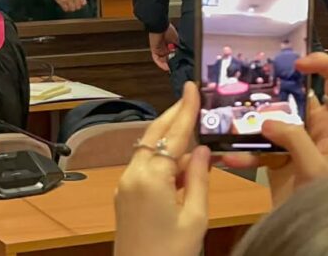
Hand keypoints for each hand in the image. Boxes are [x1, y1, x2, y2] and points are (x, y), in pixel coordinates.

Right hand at [54, 0, 86, 12]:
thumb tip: (83, 3)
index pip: (83, 3)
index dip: (81, 4)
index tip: (78, 3)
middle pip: (78, 7)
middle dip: (76, 6)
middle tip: (73, 5)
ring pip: (72, 9)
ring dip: (71, 8)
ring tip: (69, 5)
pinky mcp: (62, 2)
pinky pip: (66, 9)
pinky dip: (65, 8)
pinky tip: (65, 5)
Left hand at [113, 81, 208, 255]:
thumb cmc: (169, 254)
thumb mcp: (195, 218)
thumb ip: (199, 179)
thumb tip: (203, 151)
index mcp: (151, 178)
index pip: (172, 135)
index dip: (185, 110)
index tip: (192, 88)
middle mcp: (132, 176)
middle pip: (154, 135)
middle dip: (173, 116)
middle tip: (191, 98)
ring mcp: (125, 185)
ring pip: (148, 149)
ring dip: (168, 138)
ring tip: (193, 129)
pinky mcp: (124, 196)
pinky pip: (144, 166)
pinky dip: (162, 158)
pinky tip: (180, 162)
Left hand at [148, 23, 179, 71]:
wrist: (160, 26)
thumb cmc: (168, 29)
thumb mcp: (177, 40)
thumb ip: (179, 48)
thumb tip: (184, 55)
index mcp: (170, 43)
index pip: (173, 54)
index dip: (176, 59)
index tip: (180, 64)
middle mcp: (164, 47)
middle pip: (168, 58)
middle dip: (172, 63)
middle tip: (177, 68)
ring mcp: (159, 49)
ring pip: (163, 60)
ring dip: (167, 65)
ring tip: (173, 69)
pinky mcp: (154, 50)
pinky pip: (157, 59)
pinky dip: (161, 64)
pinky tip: (167, 67)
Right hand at [219, 52, 327, 206]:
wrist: (317, 236)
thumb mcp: (316, 169)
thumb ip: (294, 140)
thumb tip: (268, 121)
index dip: (324, 65)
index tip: (297, 62)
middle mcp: (315, 131)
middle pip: (295, 98)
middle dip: (271, 93)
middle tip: (249, 89)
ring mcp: (295, 145)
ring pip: (271, 122)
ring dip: (250, 124)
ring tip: (231, 124)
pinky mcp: (277, 161)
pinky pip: (257, 149)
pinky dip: (242, 152)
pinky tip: (229, 157)